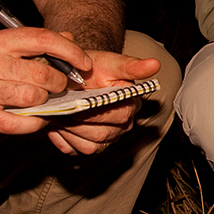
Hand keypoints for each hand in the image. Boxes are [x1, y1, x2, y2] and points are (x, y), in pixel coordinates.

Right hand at [0, 27, 92, 136]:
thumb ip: (27, 42)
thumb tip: (67, 36)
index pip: (44, 39)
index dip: (71, 51)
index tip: (84, 63)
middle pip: (45, 73)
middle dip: (60, 83)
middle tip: (60, 87)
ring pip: (35, 97)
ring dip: (46, 102)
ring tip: (43, 101)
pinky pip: (19, 123)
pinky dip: (34, 124)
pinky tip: (36, 120)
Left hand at [44, 47, 160, 154]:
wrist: (76, 75)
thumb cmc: (94, 67)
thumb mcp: (110, 62)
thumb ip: (132, 65)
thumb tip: (155, 64)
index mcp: (131, 103)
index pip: (121, 116)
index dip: (98, 114)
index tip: (80, 107)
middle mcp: (123, 124)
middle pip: (103, 135)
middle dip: (78, 124)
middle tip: (62, 110)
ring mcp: (108, 137)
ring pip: (90, 146)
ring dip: (69, 132)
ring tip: (59, 115)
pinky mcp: (91, 145)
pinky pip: (77, 151)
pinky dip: (63, 139)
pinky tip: (58, 124)